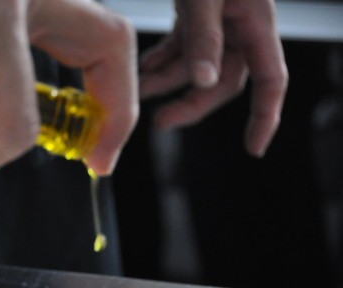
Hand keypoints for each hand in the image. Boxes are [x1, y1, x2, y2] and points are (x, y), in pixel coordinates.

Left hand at [139, 0, 287, 156]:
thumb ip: (206, 38)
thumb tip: (204, 81)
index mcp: (257, 25)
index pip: (271, 81)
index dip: (265, 117)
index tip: (253, 148)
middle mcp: (240, 29)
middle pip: (221, 83)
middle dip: (190, 104)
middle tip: (160, 120)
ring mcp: (218, 25)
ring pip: (194, 69)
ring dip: (165, 83)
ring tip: (138, 90)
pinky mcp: (195, 17)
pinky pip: (180, 50)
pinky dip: (161, 61)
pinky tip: (143, 69)